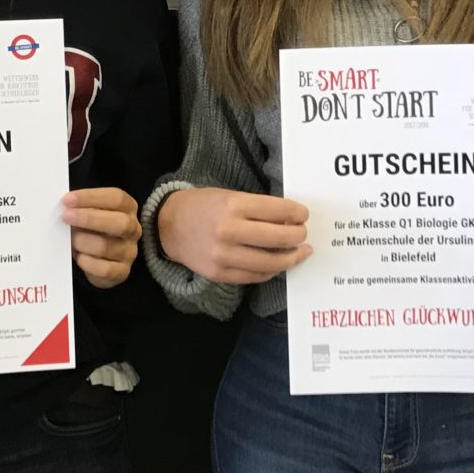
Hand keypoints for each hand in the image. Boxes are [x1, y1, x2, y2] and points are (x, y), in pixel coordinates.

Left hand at [62, 188, 140, 287]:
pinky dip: (86, 262)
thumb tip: (63, 206)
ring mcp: (129, 252)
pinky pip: (104, 269)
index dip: (91, 198)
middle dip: (89, 219)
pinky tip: (78, 256)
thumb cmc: (92, 229)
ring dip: (83, 242)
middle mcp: (133, 229)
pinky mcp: (122, 272)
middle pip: (120, 222)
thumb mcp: (89, 213)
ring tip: (70, 240)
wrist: (99, 259)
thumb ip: (81, 207)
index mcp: (127, 208)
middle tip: (66, 216)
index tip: (68, 200)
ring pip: (107, 247)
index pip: (116, 198)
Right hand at [156, 188, 310, 285]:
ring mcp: (224, 256)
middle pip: (278, 237)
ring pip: (271, 262)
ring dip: (291, 258)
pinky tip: (278, 263)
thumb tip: (290, 220)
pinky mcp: (220, 274)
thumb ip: (258, 208)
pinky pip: (256, 276)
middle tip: (303, 233)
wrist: (169, 227)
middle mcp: (229, 231)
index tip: (303, 215)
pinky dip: (271, 270)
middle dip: (298, 236)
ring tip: (300, 252)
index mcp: (233, 206)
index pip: (278, 210)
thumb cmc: (203, 206)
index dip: (297, 213)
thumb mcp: (230, 196)